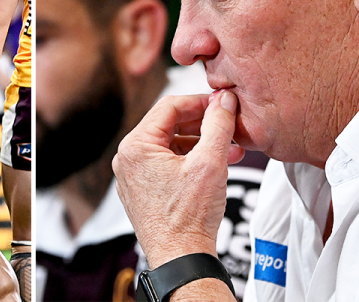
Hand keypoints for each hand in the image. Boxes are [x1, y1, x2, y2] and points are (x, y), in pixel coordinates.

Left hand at [113, 91, 244, 268]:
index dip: (200, 102)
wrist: (181, 258)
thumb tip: (224, 100)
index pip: (170, 106)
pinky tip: (217, 164)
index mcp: (135, 146)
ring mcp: (133, 176)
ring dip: (201, 143)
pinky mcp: (143, 190)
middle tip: (229, 124)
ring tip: (231, 148)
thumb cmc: (189, 217)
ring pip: (171, 145)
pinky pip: (167, 164)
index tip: (223, 104)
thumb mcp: (210, 162)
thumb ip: (218, 124)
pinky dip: (191, 161)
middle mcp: (128, 159)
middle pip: (169, 125)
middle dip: (203, 124)